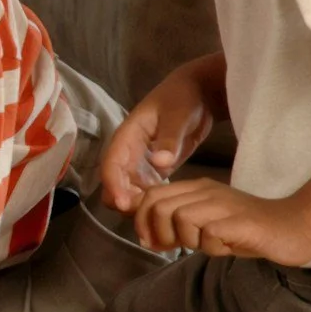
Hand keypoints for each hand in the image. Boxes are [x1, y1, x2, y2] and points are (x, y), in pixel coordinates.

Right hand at [101, 64, 217, 212]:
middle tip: (144, 218)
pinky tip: (164, 211)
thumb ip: (169, 139)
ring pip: (127, 190)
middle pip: (114, 182)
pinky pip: (143, 190)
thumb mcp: (178, 115)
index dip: (114, 185)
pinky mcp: (154, 170)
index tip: (124, 205)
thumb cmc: (184, 98)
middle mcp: (129, 152)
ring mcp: (140, 162)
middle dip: (123, 201)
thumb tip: (159, 163)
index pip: (111, 164)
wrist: (198, 92)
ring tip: (155, 218)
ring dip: (135, 204)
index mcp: (127, 136)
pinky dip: (149, 202)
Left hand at [132, 178, 310, 264]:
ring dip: (187, 240)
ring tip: (208, 245)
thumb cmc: (246, 229)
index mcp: (196, 189)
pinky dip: (211, 247)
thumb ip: (177, 226)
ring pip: (180, 218)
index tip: (152, 242)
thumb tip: (146, 236)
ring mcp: (223, 204)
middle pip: (159, 206)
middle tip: (176, 248)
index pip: (151, 196)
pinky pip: (208, 234)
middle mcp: (206, 191)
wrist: (292, 226)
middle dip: (159, 233)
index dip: (141, 220)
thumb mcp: (205, 225)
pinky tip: (226, 247)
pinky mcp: (239, 221)